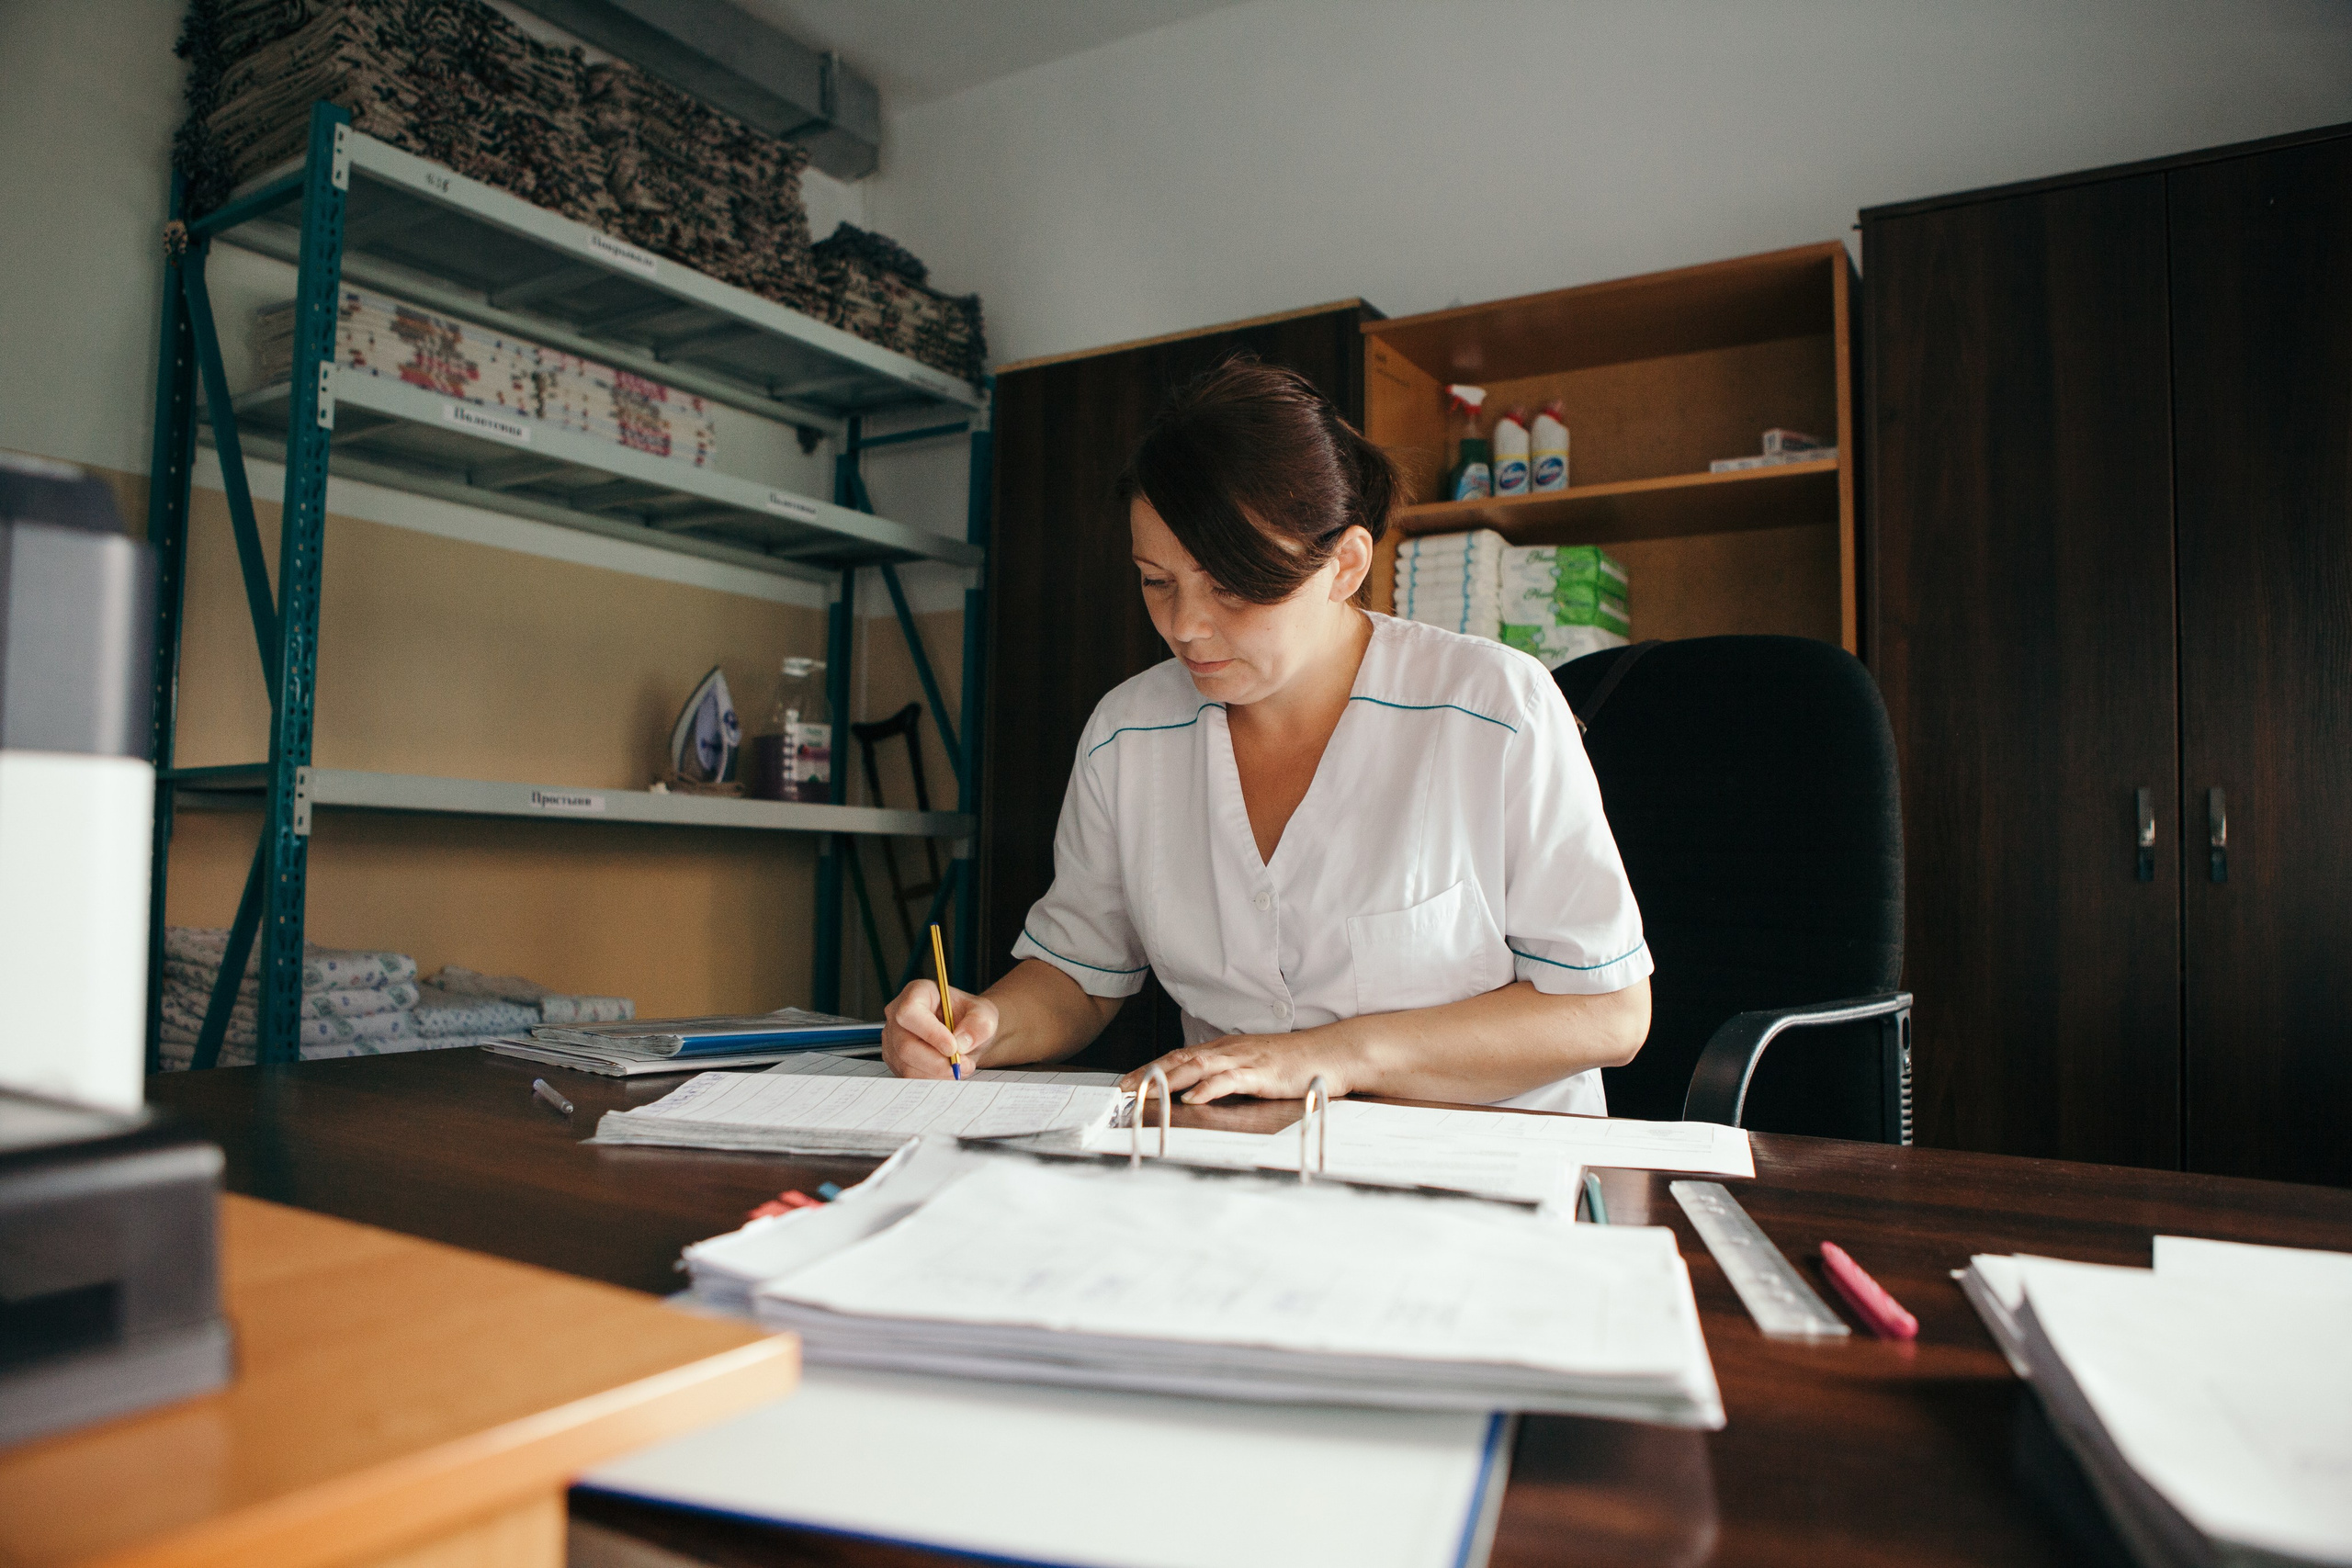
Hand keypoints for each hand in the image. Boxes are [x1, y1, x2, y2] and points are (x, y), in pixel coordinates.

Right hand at [881, 979, 997, 1079]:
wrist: (965, 1034)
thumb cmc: (970, 1018)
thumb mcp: (984, 1014)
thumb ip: (979, 1024)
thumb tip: (961, 1043)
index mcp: (917, 993)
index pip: (910, 1012)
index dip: (930, 1033)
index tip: (953, 1048)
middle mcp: (897, 1014)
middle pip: (905, 1045)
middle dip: (937, 1062)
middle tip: (963, 1065)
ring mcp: (892, 1039)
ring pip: (906, 1065)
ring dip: (937, 1073)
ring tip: (960, 1067)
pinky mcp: (895, 1060)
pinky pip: (908, 1077)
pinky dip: (932, 1079)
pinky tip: (948, 1072)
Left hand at [1118, 1025, 1366, 1105]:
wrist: (1331, 1053)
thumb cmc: (1295, 1063)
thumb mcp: (1254, 1066)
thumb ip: (1228, 1074)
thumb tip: (1202, 1089)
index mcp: (1225, 1050)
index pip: (1179, 1057)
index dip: (1151, 1068)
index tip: (1127, 1081)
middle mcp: (1229, 1051)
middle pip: (1179, 1060)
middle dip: (1148, 1074)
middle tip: (1123, 1089)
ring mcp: (1244, 1060)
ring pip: (1196, 1068)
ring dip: (1168, 1080)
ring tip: (1146, 1093)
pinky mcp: (1261, 1073)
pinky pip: (1229, 1080)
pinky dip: (1207, 1089)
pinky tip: (1192, 1099)